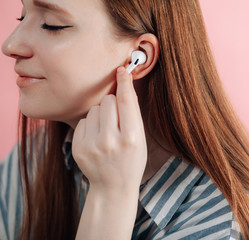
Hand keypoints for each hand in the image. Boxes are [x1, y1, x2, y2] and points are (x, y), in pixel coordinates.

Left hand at [72, 66, 146, 194]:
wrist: (113, 187)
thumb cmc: (131, 160)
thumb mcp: (140, 139)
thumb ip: (132, 114)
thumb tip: (124, 85)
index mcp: (131, 138)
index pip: (126, 102)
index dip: (124, 83)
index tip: (122, 70)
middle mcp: (110, 140)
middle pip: (109, 101)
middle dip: (114, 104)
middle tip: (117, 120)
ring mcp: (91, 144)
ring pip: (95, 109)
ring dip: (101, 114)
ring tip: (107, 132)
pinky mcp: (78, 147)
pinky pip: (84, 120)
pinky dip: (91, 125)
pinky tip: (96, 139)